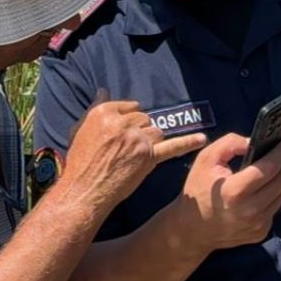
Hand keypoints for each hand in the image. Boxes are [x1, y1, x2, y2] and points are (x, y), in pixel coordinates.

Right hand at [58, 90, 206, 212]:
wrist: (85, 190)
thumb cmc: (79, 162)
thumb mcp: (79, 129)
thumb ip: (95, 108)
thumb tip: (104, 90)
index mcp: (104, 112)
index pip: (130, 107)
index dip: (128, 121)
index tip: (124, 133)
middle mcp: (122, 122)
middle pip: (144, 119)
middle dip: (139, 132)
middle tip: (126, 149)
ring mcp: (137, 139)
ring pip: (156, 131)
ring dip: (150, 141)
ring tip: (134, 157)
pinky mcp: (148, 157)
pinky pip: (172, 146)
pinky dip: (188, 143)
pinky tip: (201, 139)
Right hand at [176, 133, 280, 252]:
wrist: (193, 230)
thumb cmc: (198, 191)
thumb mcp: (206, 159)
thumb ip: (230, 143)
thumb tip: (254, 142)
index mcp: (235, 191)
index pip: (268, 168)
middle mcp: (250, 210)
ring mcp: (258, 224)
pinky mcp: (261, 232)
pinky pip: (275, 207)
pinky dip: (277, 193)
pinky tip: (274, 182)